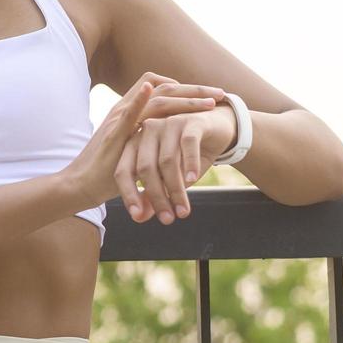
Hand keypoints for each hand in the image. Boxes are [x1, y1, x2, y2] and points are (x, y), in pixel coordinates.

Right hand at [62, 72, 225, 210]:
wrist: (81, 184)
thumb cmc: (106, 173)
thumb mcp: (133, 152)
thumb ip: (148, 144)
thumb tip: (170, 147)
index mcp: (129, 112)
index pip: (159, 87)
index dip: (184, 88)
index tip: (206, 95)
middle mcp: (124, 109)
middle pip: (163, 88)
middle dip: (195, 89)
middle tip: (220, 93)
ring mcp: (118, 120)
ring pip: (156, 99)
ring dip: (186, 97)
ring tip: (211, 102)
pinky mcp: (113, 134)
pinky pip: (129, 112)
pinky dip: (139, 99)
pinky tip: (150, 91)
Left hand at [118, 96, 237, 223]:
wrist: (218, 129)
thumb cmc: (188, 156)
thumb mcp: (170, 177)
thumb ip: (153, 195)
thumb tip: (139, 218)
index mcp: (135, 143)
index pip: (123, 170)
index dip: (128, 194)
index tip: (137, 217)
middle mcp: (148, 131)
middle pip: (146, 168)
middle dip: (157, 197)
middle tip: (168, 220)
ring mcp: (168, 124)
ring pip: (167, 161)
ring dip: (175, 189)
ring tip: (183, 211)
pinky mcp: (191, 122)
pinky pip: (188, 145)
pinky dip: (190, 165)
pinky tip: (193, 180)